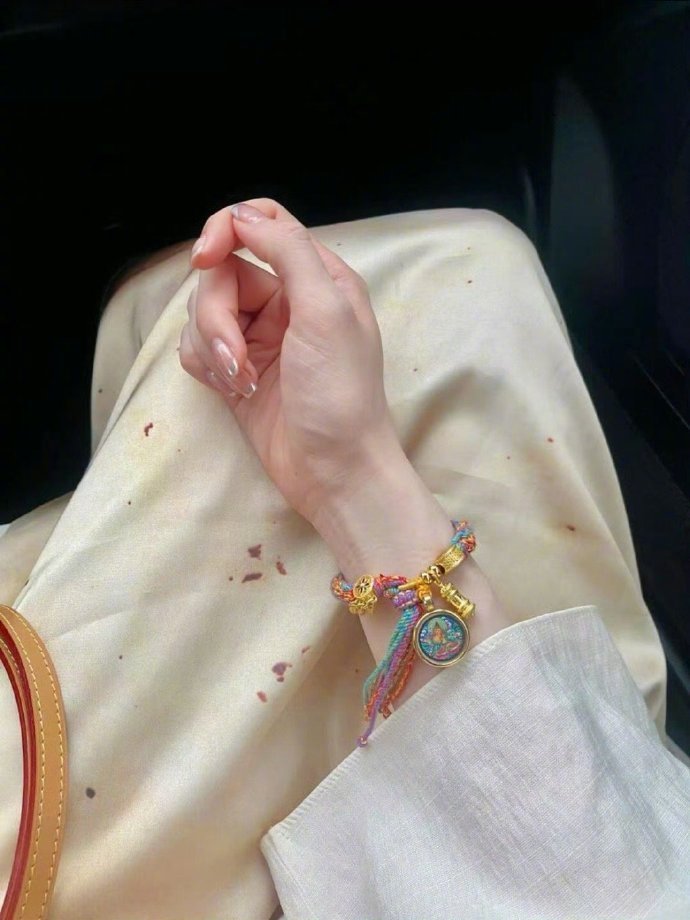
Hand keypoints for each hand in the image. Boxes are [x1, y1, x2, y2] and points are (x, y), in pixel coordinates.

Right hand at [179, 198, 397, 523]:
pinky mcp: (236, 369)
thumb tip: (241, 215)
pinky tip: (231, 391)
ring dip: (212, 346)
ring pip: (203, 311)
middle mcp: (286, 300)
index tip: (204, 259)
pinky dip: (206, 366)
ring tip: (240, 382)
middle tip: (235, 357)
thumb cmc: (340, 393)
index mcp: (317, 276)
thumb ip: (288, 251)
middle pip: (222, 271)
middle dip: (217, 314)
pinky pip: (197, 346)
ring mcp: (259, 336)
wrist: (333, 472)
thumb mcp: (326, 311)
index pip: (261, 222)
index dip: (225, 229)